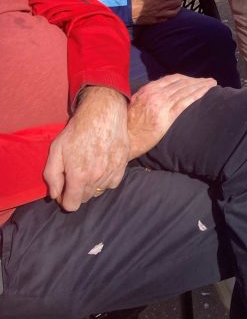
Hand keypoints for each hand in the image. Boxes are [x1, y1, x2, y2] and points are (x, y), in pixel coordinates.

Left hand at [43, 86, 128, 210]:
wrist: (103, 112)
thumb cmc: (78, 130)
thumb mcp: (56, 150)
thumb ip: (52, 176)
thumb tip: (55, 195)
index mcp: (79, 176)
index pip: (71, 205)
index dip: (64, 199)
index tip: (63, 188)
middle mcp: (96, 178)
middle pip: (84, 198)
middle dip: (77, 191)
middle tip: (75, 173)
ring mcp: (111, 172)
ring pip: (98, 191)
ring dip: (91, 185)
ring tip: (88, 166)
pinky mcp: (122, 165)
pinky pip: (111, 183)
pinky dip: (105, 179)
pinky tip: (100, 166)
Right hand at [128, 74, 215, 157]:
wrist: (125, 139)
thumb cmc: (127, 124)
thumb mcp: (134, 103)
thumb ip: (146, 94)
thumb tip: (159, 90)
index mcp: (148, 89)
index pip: (172, 79)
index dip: (186, 78)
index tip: (194, 79)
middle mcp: (156, 94)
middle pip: (182, 83)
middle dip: (196, 81)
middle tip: (208, 81)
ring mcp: (162, 104)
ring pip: (186, 90)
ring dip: (201, 85)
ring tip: (212, 84)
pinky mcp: (167, 116)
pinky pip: (186, 101)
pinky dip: (198, 94)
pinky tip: (207, 91)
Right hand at [131, 0, 182, 24]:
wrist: (129, 12)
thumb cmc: (136, 0)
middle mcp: (162, 5)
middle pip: (177, 1)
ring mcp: (161, 14)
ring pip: (176, 10)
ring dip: (179, 5)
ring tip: (178, 3)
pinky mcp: (158, 20)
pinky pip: (169, 17)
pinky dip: (173, 13)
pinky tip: (172, 11)